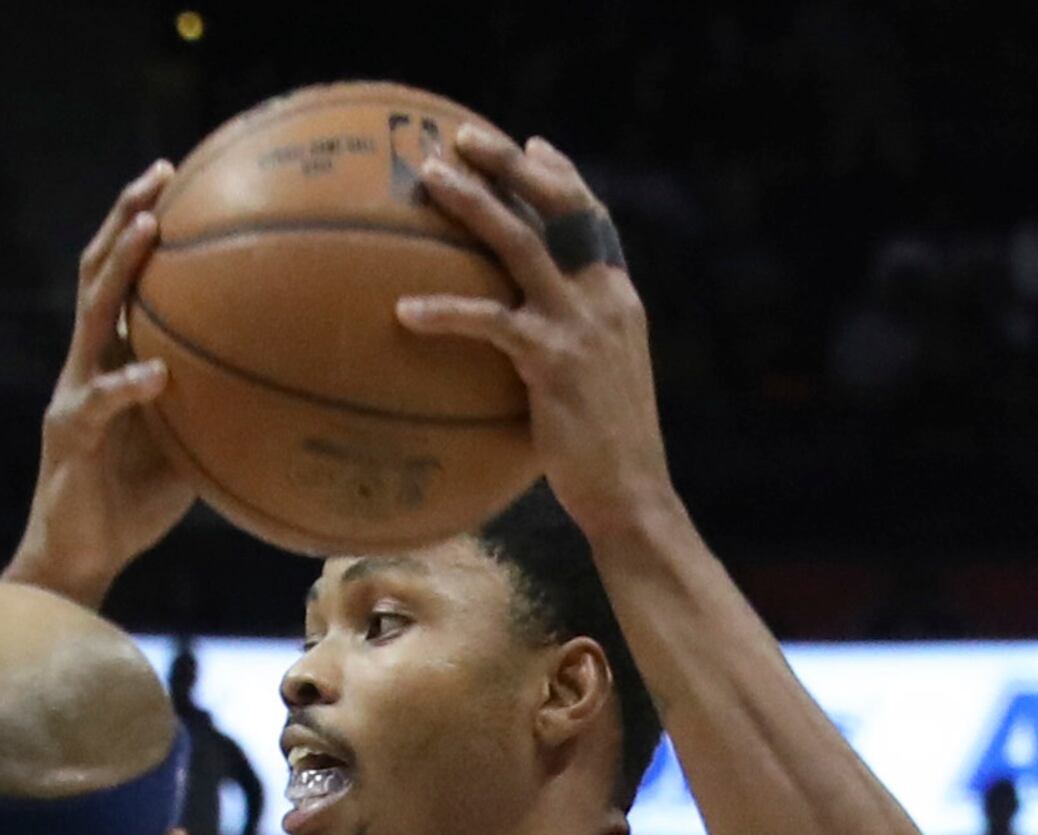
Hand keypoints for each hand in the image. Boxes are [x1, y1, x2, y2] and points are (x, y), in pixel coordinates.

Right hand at [3, 161, 194, 604]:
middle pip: (98, 271)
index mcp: (110, 356)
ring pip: (90, 314)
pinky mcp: (68, 434)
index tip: (177, 181)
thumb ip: (220, 406)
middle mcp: (86, 360)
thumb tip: (293, 387)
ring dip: (119, 268)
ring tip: (148, 232)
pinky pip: (99, 401)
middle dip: (126, 217)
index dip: (142, 226)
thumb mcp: (189, 444)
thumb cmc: (136, 501)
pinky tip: (158, 374)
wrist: (82, 557)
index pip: (123, 278)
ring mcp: (73, 392)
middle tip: (161, 176)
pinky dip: (129, 385)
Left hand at [395, 126, 674, 538]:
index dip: (561, 174)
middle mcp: (603, 297)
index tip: (531, 143)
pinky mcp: (552, 360)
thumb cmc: (606, 448)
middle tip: (460, 137)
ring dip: (472, 203)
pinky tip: (404, 310)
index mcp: (618, 296)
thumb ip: (576, 339)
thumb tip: (529, 331)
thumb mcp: (601, 379)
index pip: (592, 217)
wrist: (633, 494)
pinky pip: (489, 321)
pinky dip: (445, 311)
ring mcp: (579, 325)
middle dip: (509, 163)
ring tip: (429, 180)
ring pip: (519, 243)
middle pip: (556, 207)